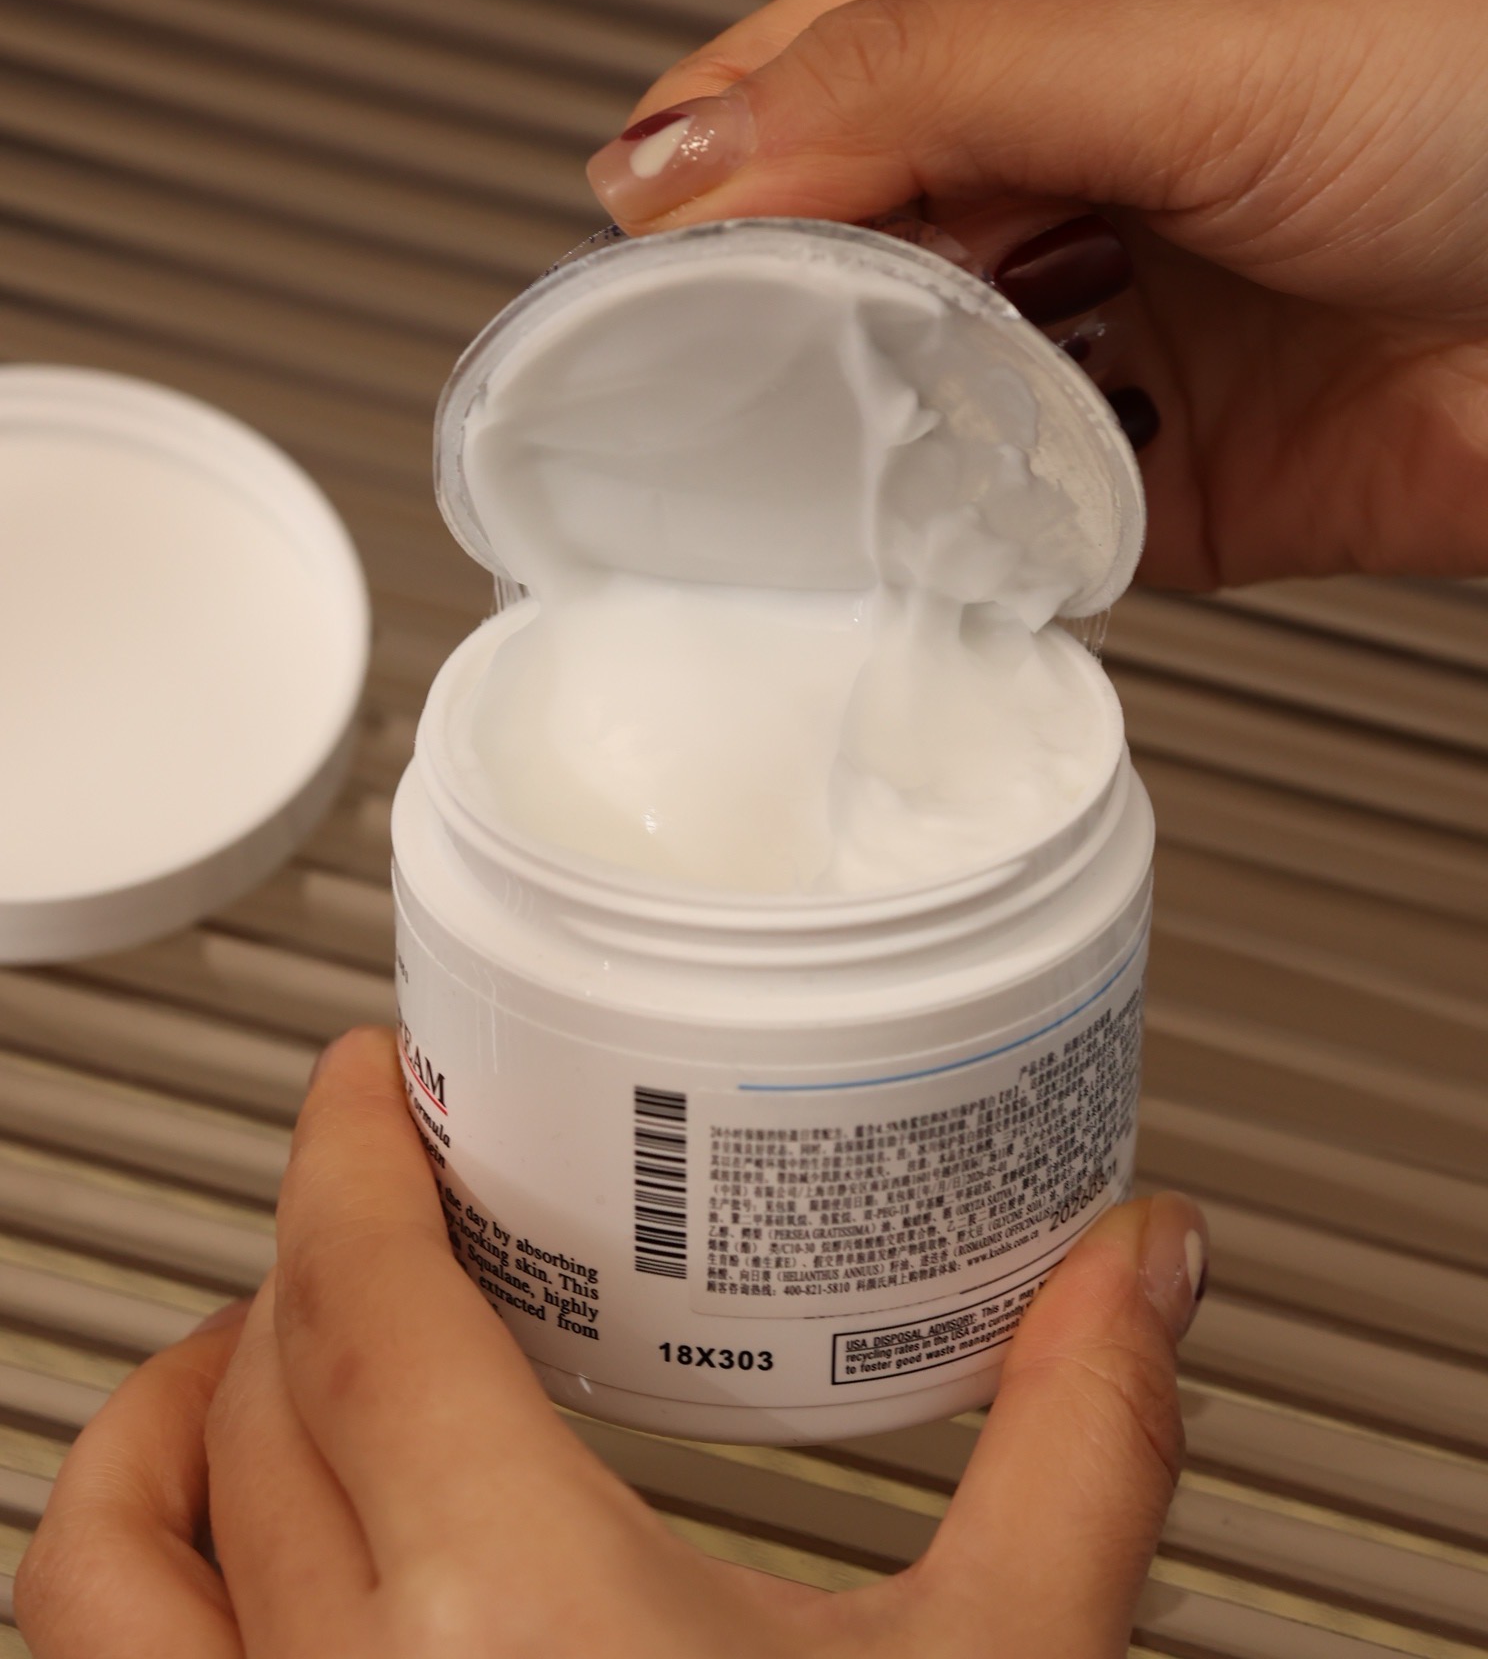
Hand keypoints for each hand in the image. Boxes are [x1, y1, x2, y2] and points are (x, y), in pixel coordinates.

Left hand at [18, 1028, 1206, 1658]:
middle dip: (308, 1264)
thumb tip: (1142, 1268)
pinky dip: (122, 1590)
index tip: (361, 1088)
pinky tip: (210, 1574)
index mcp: (510, 1628)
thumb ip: (1075, 1449)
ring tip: (247, 1358)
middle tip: (379, 1206)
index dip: (343, 1164)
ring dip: (168, 1424)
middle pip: (257, 1400)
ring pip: (104, 1564)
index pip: (362, 1312)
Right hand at [586, 0, 1487, 588]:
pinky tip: (952, 538)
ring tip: (843, 464)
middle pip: (824, 251)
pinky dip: (972, 540)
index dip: (708, 174)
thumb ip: (914, 90)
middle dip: (776, 320)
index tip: (647, 275)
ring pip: (899, 396)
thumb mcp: (1175, 47)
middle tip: (731, 387)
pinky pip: (1006, 522)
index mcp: (1023, 7)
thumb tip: (673, 150)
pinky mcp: (1146, 479)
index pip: (788, 84)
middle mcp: (1045, 168)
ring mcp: (1092, 329)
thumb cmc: (1487, 99)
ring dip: (870, 437)